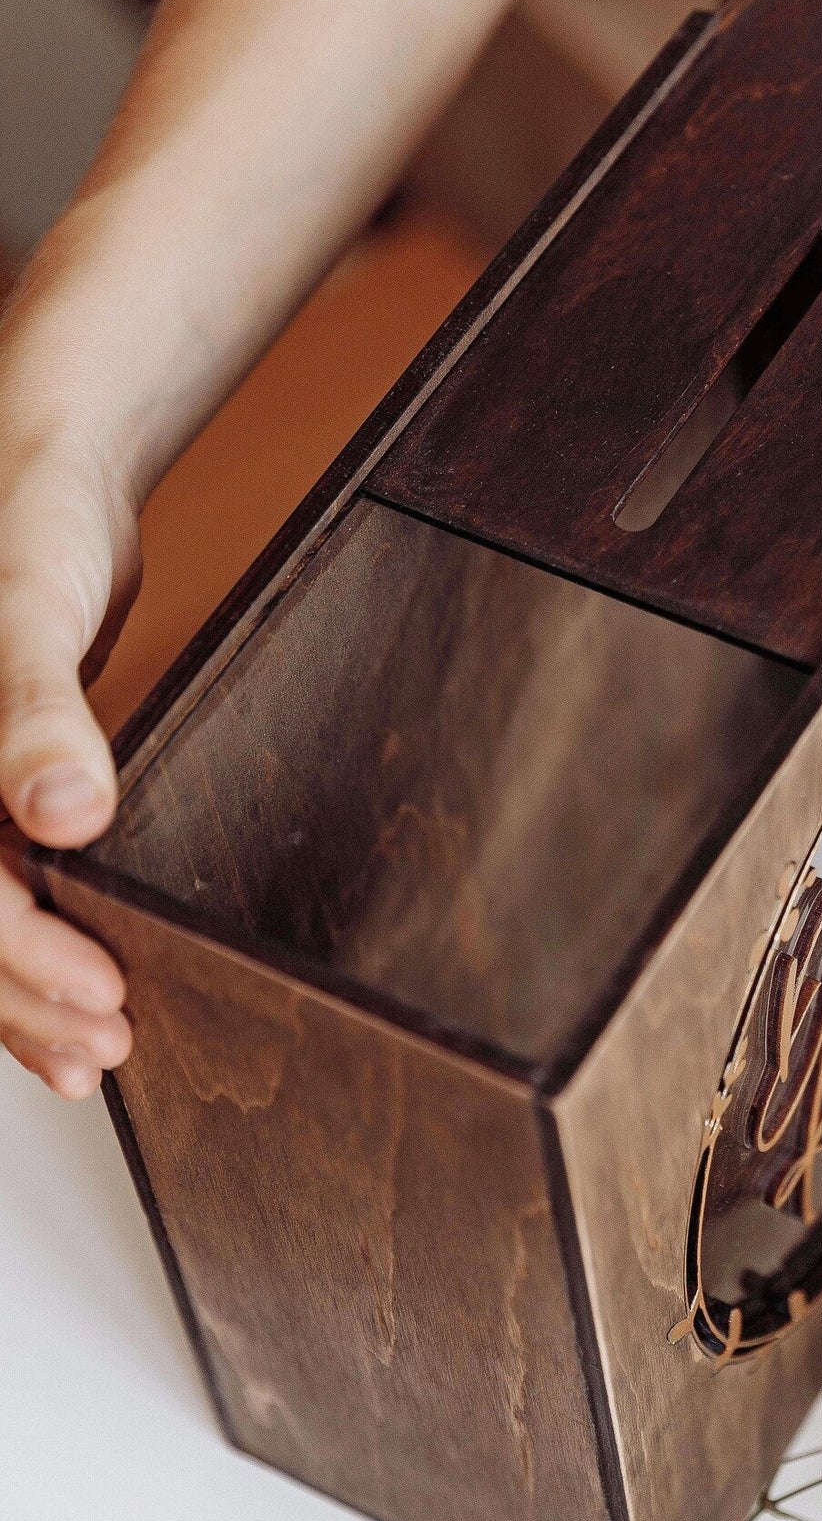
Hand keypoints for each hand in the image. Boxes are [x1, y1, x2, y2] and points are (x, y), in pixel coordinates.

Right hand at [0, 371, 133, 1096]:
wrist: (44, 468)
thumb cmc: (20, 518)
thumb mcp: (24, 609)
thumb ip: (36, 711)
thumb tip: (64, 813)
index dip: (14, 961)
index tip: (99, 998)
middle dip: (19, 999)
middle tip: (107, 1047)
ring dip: (21, 992)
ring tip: (94, 1051)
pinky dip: (32, 944)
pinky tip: (78, 988)